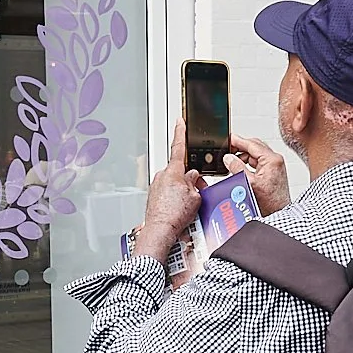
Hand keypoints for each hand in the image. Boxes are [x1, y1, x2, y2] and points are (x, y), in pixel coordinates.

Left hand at [135, 121, 203, 262]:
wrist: (160, 230)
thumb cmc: (174, 215)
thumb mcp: (195, 197)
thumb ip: (195, 183)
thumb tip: (193, 177)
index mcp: (173, 172)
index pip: (178, 147)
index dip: (181, 132)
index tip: (180, 122)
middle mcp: (162, 176)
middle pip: (181, 171)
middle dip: (191, 179)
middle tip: (198, 192)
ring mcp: (156, 186)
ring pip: (175, 183)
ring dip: (183, 190)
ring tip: (187, 205)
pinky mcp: (154, 196)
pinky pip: (168, 191)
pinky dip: (176, 197)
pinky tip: (180, 208)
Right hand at [222, 134, 289, 215]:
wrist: (278, 213)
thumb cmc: (270, 202)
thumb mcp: (249, 183)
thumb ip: (237, 168)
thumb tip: (228, 158)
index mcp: (272, 160)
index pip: (252, 144)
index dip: (238, 141)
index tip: (228, 138)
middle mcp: (275, 161)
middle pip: (254, 147)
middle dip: (240, 147)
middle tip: (228, 149)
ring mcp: (275, 166)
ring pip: (255, 154)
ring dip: (243, 156)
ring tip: (231, 162)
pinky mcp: (272, 173)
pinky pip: (258, 162)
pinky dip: (248, 163)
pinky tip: (240, 168)